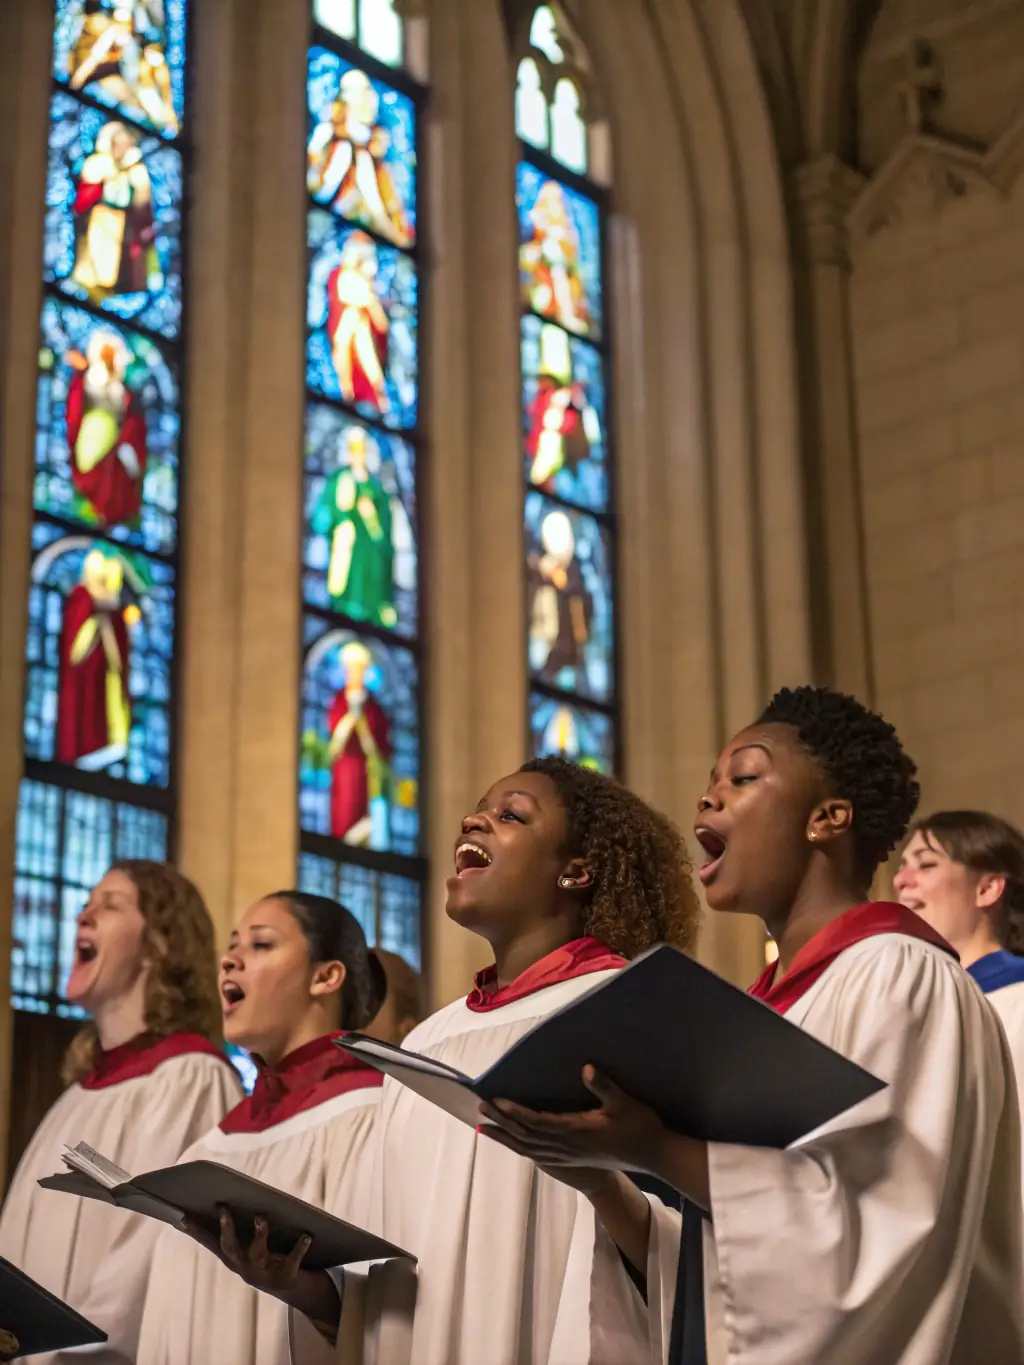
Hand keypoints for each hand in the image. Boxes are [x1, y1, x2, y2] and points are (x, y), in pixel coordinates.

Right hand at [183, 1208, 340, 1336]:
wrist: (291, 1287)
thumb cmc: (266, 1256)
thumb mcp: (248, 1244)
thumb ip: (236, 1226)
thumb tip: (222, 1199)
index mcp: (233, 1257)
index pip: (210, 1242)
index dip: (195, 1230)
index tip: (182, 1215)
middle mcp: (244, 1267)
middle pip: (230, 1247)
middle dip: (226, 1229)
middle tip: (224, 1209)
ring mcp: (263, 1274)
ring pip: (257, 1254)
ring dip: (259, 1234)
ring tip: (261, 1217)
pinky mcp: (285, 1277)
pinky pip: (292, 1261)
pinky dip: (300, 1248)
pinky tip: (308, 1235)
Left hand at [478, 1065, 670, 1179]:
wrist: (654, 1156)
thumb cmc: (640, 1126)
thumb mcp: (626, 1103)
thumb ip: (606, 1087)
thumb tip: (587, 1068)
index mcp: (577, 1131)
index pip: (538, 1121)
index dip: (516, 1112)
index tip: (496, 1102)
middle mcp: (568, 1146)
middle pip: (527, 1136)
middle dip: (502, 1123)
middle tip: (479, 1110)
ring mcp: (569, 1156)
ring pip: (529, 1149)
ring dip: (506, 1138)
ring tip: (484, 1129)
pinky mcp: (572, 1160)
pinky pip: (539, 1156)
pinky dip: (521, 1148)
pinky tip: (513, 1144)